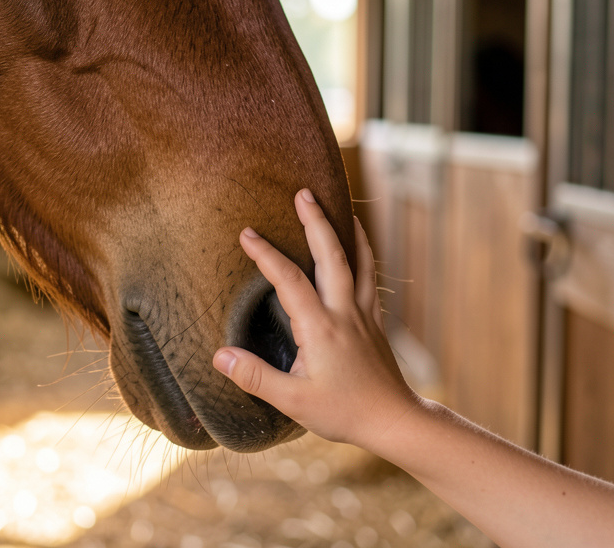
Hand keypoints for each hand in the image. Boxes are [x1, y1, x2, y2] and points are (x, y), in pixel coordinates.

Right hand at [212, 189, 419, 449]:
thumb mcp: (292, 401)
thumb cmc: (343, 412)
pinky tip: (359, 247)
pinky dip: (364, 254)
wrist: (393, 420)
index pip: (289, 281)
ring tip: (337, 206)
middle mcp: (345, 312)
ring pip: (358, 261)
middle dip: (315, 222)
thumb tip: (219, 355)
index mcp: (321, 328)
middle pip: (332, 256)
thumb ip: (255, 376)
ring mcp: (363, 314)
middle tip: (303, 193)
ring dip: (346, 231)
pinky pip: (370, 277)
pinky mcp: (375, 322)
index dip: (266, 255)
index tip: (246, 233)